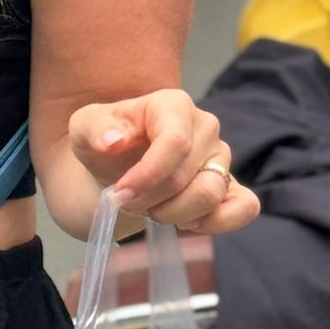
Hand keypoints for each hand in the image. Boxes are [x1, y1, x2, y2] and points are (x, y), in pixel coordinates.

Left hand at [69, 90, 259, 233]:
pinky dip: (215, 223)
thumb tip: (115, 140)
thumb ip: (95, 129)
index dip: (147, 176)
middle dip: (151, 200)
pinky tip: (186, 223)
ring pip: (211, 196)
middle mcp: (206, 127)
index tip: (120, 195)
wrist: (116, 167)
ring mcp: (223, 158)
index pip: (175, 142)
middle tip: (128, 202)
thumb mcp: (85, 129)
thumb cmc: (104, 143)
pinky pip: (244, 208)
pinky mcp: (233, 186)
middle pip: (187, 177)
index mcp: (173, 105)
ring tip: (152, 209)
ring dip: (174, 215)